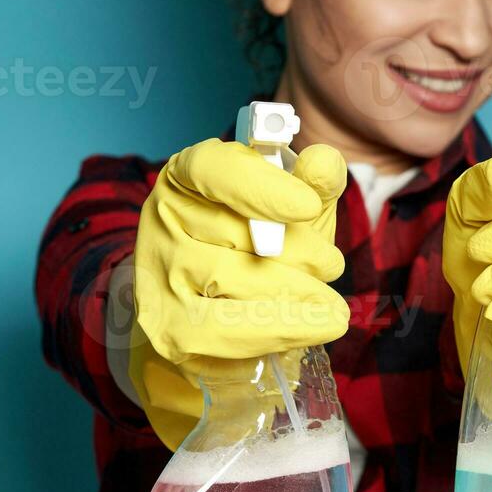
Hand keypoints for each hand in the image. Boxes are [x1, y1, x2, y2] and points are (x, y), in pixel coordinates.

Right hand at [130, 137, 347, 446]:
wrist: (216, 319)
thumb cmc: (260, 252)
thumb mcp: (292, 209)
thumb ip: (313, 183)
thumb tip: (325, 163)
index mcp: (190, 175)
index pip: (214, 169)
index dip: (264, 188)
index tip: (309, 206)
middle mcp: (165, 218)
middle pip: (240, 233)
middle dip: (301, 253)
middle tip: (330, 265)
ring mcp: (161, 274)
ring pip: (239, 281)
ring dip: (298, 292)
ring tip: (328, 301)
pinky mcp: (169, 326)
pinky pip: (233, 329)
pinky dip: (285, 328)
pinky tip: (317, 326)